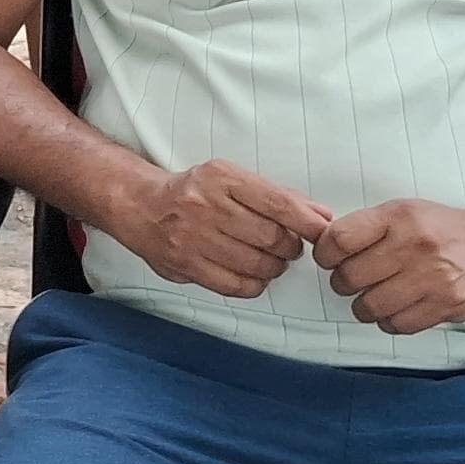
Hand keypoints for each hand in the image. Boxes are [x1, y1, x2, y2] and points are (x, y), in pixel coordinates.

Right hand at [115, 160, 329, 299]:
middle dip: (289, 247)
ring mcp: (194, 238)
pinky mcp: (186, 266)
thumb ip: (276, 196)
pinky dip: (254, 283)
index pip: (276, 203)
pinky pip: (236, 285)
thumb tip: (320, 216)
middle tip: (287, 246)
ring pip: (257, 264)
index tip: (323, 232)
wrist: (141, 206)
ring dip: (273, 267)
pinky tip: (252, 273)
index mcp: (221, 177)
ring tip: (269, 259)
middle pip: (270, 237)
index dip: (306, 222)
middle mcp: (206, 206)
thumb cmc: (194, 191)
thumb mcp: (230, 179)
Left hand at [313, 199, 464, 334]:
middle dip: (343, 283)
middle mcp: (413, 245)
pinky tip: (395, 309)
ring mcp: (431, 278)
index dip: (325, 254)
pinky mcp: (446, 306)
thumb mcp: (406, 212)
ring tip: (374, 297)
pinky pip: (397, 324)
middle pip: (350, 277)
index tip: (329, 259)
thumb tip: (327, 247)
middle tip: (351, 281)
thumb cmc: (445, 229)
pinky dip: (388, 321)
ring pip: (370, 306)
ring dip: (363, 306)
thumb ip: (369, 228)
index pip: (339, 239)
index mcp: (398, 216)